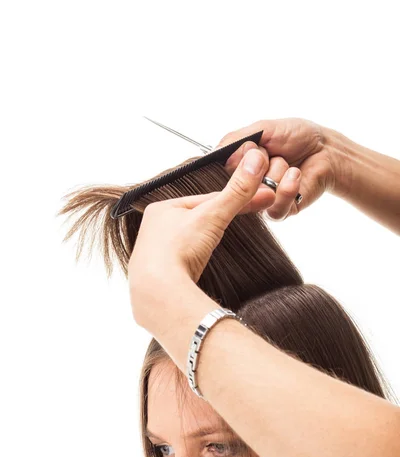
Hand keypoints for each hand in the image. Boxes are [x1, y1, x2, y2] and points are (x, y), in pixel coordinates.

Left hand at [128, 148, 269, 333]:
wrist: (159, 294)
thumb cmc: (175, 251)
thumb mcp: (212, 215)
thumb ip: (236, 192)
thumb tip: (254, 162)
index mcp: (161, 208)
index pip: (205, 199)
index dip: (234, 199)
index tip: (257, 198)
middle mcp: (154, 229)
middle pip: (199, 219)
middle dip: (221, 220)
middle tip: (249, 216)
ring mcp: (155, 253)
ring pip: (192, 240)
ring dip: (209, 242)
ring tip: (223, 245)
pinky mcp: (161, 275)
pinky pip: (185, 261)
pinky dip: (198, 261)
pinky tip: (204, 265)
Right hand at [216, 118, 346, 219]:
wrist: (326, 149)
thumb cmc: (295, 136)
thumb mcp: (262, 129)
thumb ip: (235, 139)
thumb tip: (215, 154)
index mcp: (238, 164)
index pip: (222, 169)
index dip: (239, 157)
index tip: (253, 146)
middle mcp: (245, 184)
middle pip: (238, 182)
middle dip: (259, 161)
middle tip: (272, 154)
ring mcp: (261, 200)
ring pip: (258, 193)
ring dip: (277, 171)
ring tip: (288, 164)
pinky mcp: (278, 212)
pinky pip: (275, 206)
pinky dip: (288, 186)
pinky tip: (296, 174)